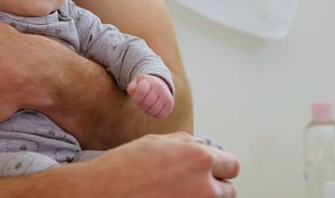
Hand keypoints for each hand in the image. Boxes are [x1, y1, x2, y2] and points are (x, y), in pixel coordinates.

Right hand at [83, 133, 238, 197]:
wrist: (102, 192)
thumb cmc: (125, 165)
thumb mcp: (157, 142)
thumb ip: (185, 143)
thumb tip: (197, 145)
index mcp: (199, 159)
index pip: (232, 164)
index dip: (222, 165)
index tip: (214, 168)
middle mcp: (204, 186)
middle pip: (229, 190)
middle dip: (216, 185)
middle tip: (196, 183)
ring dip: (206, 197)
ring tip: (182, 191)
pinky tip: (171, 197)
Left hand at [126, 74, 173, 118]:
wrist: (159, 84)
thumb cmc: (143, 86)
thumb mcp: (136, 83)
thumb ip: (131, 87)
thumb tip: (132, 92)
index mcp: (149, 81)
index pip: (141, 91)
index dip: (136, 98)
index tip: (136, 97)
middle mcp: (159, 87)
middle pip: (146, 104)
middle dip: (140, 105)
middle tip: (141, 102)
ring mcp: (166, 96)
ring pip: (152, 111)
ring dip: (147, 111)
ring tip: (147, 105)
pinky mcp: (170, 105)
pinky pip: (159, 116)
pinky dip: (154, 115)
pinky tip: (153, 109)